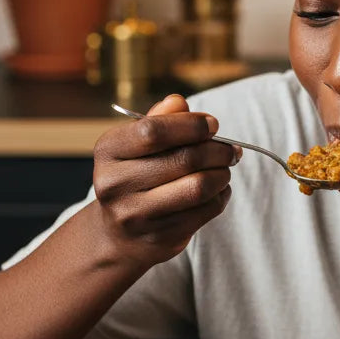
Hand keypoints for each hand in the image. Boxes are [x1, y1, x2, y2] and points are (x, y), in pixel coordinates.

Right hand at [91, 94, 240, 269]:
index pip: (153, 131)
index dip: (191, 125)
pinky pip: (206, 210)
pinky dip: (221, 196)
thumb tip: (178, 101)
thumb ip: (158, 120)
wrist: (119, 234)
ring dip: (222, 174)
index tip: (213, 124)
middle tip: (231, 150)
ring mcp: (136, 214)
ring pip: (199, 187)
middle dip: (218, 151)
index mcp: (108, 151)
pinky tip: (218, 190)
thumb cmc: (136, 177)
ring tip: (225, 169)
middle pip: (185, 159)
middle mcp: (115, 184)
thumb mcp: (137, 145)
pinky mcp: (160, 236)